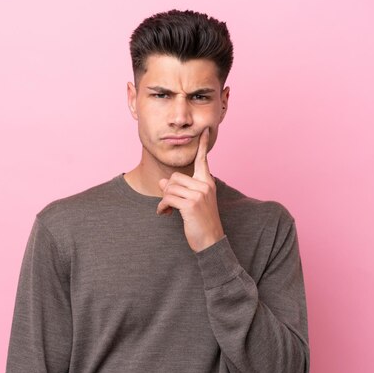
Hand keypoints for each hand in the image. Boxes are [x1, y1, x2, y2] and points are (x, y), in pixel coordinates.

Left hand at [156, 127, 224, 251]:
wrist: (211, 242)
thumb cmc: (201, 223)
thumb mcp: (192, 203)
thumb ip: (180, 190)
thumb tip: (163, 181)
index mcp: (208, 183)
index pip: (203, 160)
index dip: (202, 145)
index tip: (203, 130)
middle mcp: (205, 185)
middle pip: (175, 177)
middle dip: (168, 190)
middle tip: (170, 203)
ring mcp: (199, 194)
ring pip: (169, 187)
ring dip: (164, 200)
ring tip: (168, 210)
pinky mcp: (191, 204)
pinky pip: (167, 198)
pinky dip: (162, 207)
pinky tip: (165, 214)